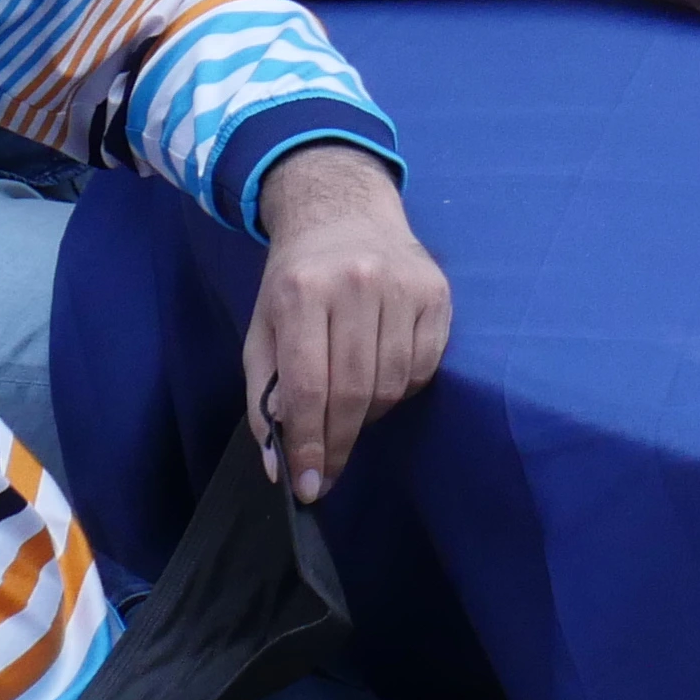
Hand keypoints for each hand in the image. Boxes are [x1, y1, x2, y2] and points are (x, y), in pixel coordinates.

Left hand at [243, 143, 451, 505]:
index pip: (310, 385)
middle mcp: (357, 284)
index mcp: (303, 291)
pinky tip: (380, 379)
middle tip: (327, 473)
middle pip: (354, 391)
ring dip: (369, 415)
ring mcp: (403, 285)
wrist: (344, 213)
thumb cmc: (295, 280)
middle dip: (338, 443)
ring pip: (393, 384)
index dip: (310, 443)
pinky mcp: (436, 292)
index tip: (308, 486)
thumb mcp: (262, 331)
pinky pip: (424, 366)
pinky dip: (401, 389)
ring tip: (350, 411)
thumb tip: (279, 467)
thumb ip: (265, 398)